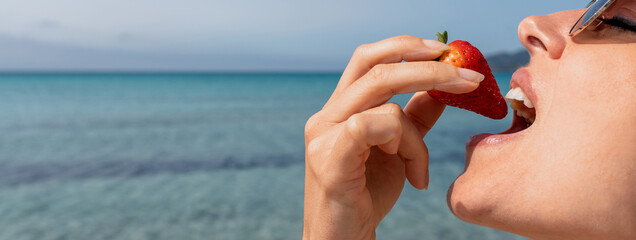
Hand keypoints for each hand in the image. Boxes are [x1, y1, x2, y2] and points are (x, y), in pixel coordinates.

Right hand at [303, 35, 483, 238]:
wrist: (344, 239)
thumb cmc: (367, 195)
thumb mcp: (399, 149)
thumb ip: (415, 116)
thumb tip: (444, 88)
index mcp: (341, 108)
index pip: (369, 58)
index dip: (406, 47)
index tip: (446, 51)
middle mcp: (326, 115)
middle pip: (375, 66)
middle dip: (428, 67)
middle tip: (468, 79)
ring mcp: (323, 134)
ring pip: (383, 101)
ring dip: (416, 134)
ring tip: (419, 169)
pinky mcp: (328, 158)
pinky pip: (374, 127)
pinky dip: (406, 147)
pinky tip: (412, 176)